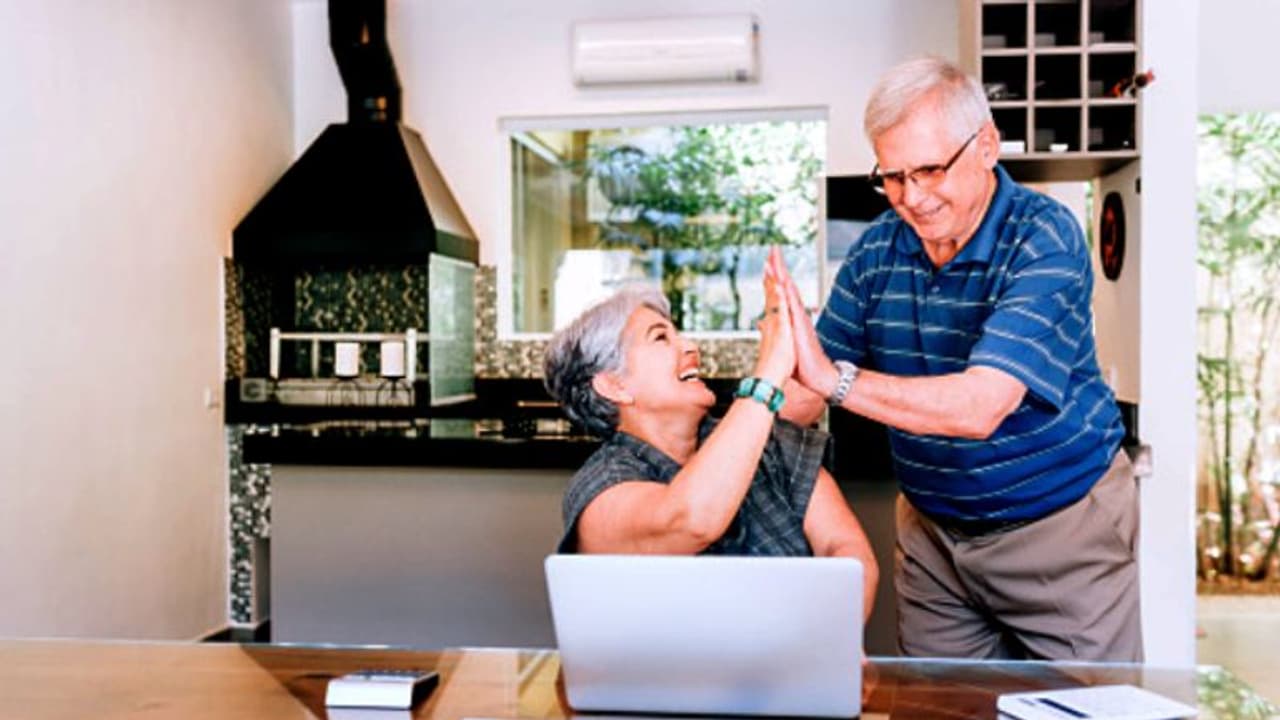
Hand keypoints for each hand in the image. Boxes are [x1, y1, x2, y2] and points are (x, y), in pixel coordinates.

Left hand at [771, 251, 838, 397]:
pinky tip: (784, 282)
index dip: (774, 276)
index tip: (767, 261)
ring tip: (775, 258)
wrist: (818, 376)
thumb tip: (763, 323)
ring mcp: (799, 319)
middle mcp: (795, 315)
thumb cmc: (803, 363)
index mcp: (790, 318)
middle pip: (785, 285)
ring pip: (789, 291)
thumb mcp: (784, 344)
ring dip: (782, 274)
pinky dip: (788, 293)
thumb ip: (775, 330)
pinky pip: (793, 306)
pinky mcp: (800, 327)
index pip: (780, 292)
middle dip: (778, 267)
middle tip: (772, 249)